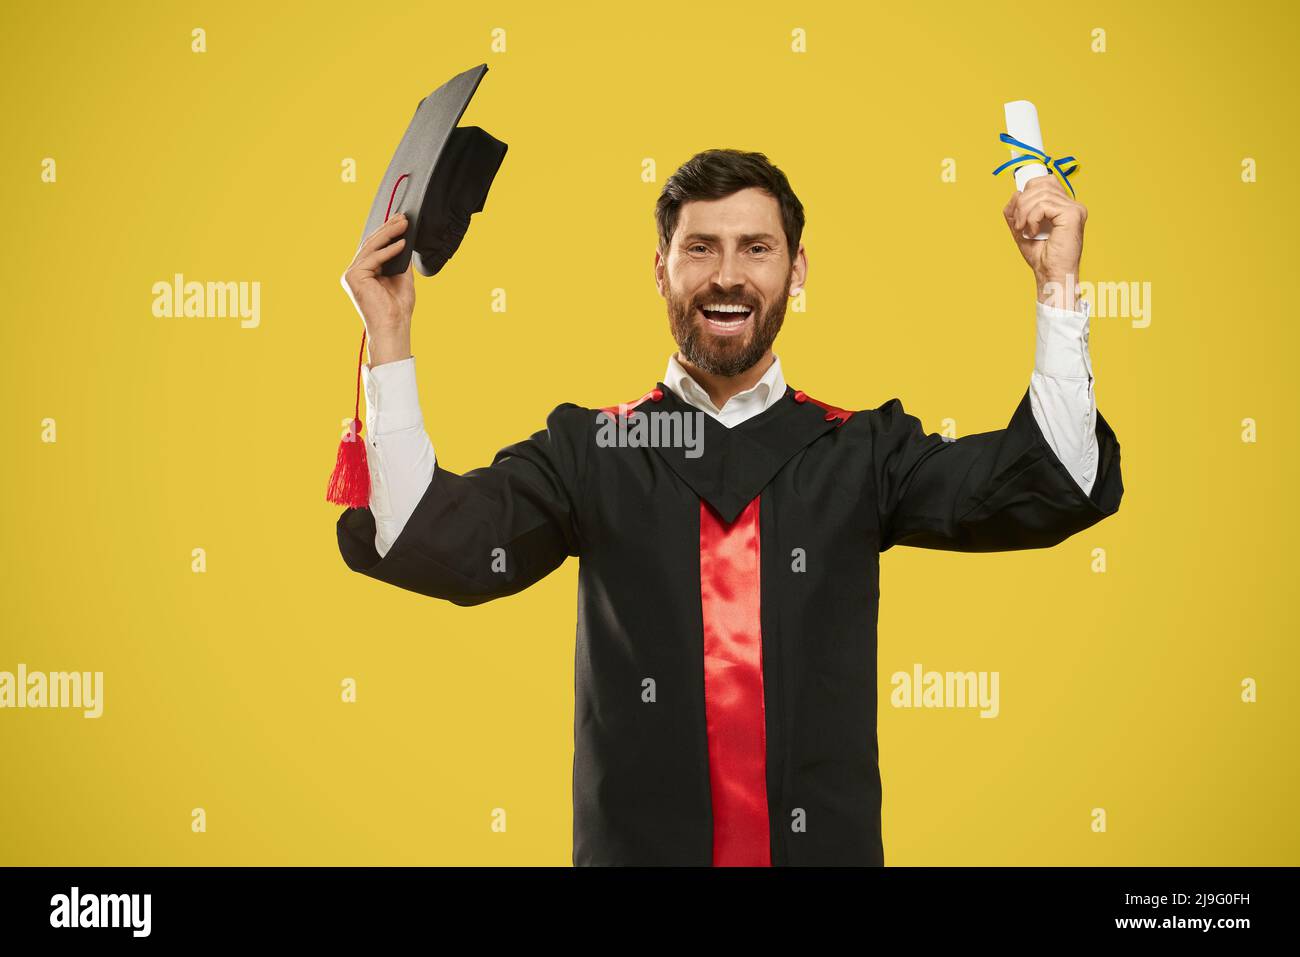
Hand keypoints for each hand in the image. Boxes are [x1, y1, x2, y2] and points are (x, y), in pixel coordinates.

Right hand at [341, 213, 415, 364]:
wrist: (393, 328)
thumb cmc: (397, 309)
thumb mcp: (402, 278)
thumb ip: (401, 260)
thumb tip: (406, 240)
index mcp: (364, 273)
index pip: (374, 247)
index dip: (387, 232)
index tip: (401, 220)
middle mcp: (355, 272)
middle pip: (371, 244)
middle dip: (388, 228)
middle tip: (403, 217)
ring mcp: (352, 274)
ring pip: (370, 247)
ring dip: (388, 234)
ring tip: (404, 224)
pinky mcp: (353, 277)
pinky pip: (372, 258)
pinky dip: (388, 250)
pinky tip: (401, 244)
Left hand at [1002, 176, 1086, 306]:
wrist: (1050, 274)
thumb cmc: (1040, 256)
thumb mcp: (1021, 228)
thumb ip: (1016, 210)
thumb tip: (1016, 193)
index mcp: (1063, 206)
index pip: (1046, 181)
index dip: (1027, 191)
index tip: (1019, 212)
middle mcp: (1072, 204)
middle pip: (1041, 185)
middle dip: (1022, 203)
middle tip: (1018, 224)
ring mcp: (1074, 208)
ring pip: (1041, 194)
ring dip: (1024, 212)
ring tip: (1024, 229)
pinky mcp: (1073, 214)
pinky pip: (1044, 205)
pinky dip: (1032, 218)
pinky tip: (1034, 232)